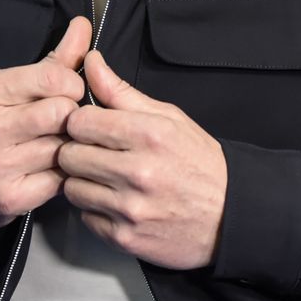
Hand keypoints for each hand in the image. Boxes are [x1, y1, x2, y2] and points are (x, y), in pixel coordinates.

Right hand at [0, 16, 90, 228]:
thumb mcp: (0, 86)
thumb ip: (50, 61)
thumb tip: (84, 26)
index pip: (52, 79)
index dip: (71, 84)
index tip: (68, 92)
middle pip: (61, 113)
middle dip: (71, 115)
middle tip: (64, 120)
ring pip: (63, 148)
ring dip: (68, 145)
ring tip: (56, 142)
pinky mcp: (9, 198)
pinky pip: (59, 180)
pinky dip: (62, 173)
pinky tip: (49, 167)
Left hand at [57, 49, 225, 269]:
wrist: (230, 217)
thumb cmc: (200, 164)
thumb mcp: (169, 118)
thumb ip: (122, 92)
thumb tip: (90, 62)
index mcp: (149, 135)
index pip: (79, 122)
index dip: (80, 122)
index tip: (90, 127)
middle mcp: (138, 172)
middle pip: (69, 155)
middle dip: (77, 151)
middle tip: (95, 153)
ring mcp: (130, 208)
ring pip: (72, 188)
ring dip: (83, 182)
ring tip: (106, 178)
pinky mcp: (125, 238)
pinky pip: (85, 218)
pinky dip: (95, 210)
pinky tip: (116, 202)